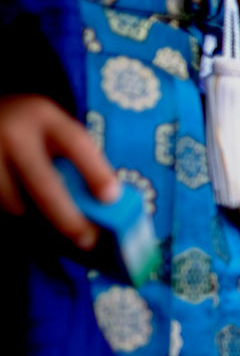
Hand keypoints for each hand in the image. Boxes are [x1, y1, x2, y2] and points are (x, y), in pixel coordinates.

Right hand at [0, 94, 118, 248]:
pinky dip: (19, 218)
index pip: (75, 144)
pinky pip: (0, 207)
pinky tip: (32, 219)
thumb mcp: (52, 127)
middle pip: (44, 186)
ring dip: (40, 222)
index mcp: (43, 116)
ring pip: (16, 205)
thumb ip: (75, 156)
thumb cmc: (28, 127)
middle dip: (69, 219)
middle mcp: (12, 134)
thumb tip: (105, 202)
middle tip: (88, 239)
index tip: (111, 198)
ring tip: (56, 227)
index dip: (96, 173)